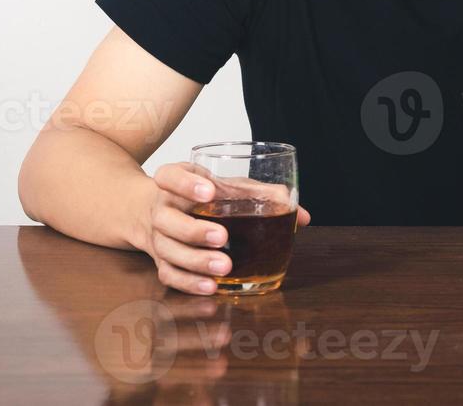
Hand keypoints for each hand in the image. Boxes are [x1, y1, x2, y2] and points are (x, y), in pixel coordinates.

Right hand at [141, 162, 310, 294]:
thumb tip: (303, 216)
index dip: (186, 183)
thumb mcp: (230, 187)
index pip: (169, 176)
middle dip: (195, 230)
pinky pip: (169, 274)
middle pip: (167, 218)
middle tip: (222, 237)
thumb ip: (263, 196)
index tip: (210, 191)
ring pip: (168, 250)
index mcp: (175, 181)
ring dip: (196, 261)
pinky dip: (189, 282)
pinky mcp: (162, 261)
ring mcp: (158, 236)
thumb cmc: (206, 196)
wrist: (165, 211)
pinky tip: (211, 286)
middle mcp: (162, 207)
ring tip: (225, 266)